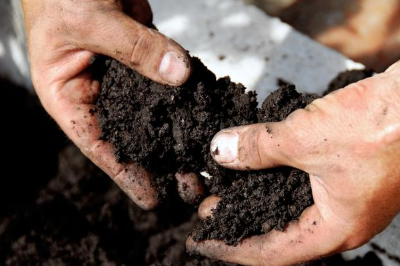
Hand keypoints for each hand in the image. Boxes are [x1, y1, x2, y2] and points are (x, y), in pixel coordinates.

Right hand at [21, 0, 200, 208]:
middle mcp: (97, 92)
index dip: (126, 174)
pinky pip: (168, 81)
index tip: (153, 199)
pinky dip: (185, 97)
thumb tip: (179, 75)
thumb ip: (134, 48)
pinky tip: (204, 115)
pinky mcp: (144, 57)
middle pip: (131, 136)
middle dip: (160, 162)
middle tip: (192, 185)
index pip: (98, 145)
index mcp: (69, 95)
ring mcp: (123, 76)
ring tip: (203, 160)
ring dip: (177, 135)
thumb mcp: (90, 21)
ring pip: (153, 112)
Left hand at [187, 62, 399, 264]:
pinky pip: (300, 184)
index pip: (270, 253)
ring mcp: (345, 197)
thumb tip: (220, 151)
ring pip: (289, 207)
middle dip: (241, 222)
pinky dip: (274, 177)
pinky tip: (258, 166)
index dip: (231, 248)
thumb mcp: (305, 138)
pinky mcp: (345, 174)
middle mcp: (340, 221)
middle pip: (278, 233)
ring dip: (256, 197)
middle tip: (210, 212)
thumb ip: (258, 147)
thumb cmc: (382, 126)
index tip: (202, 241)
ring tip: (226, 190)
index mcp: (335, 229)